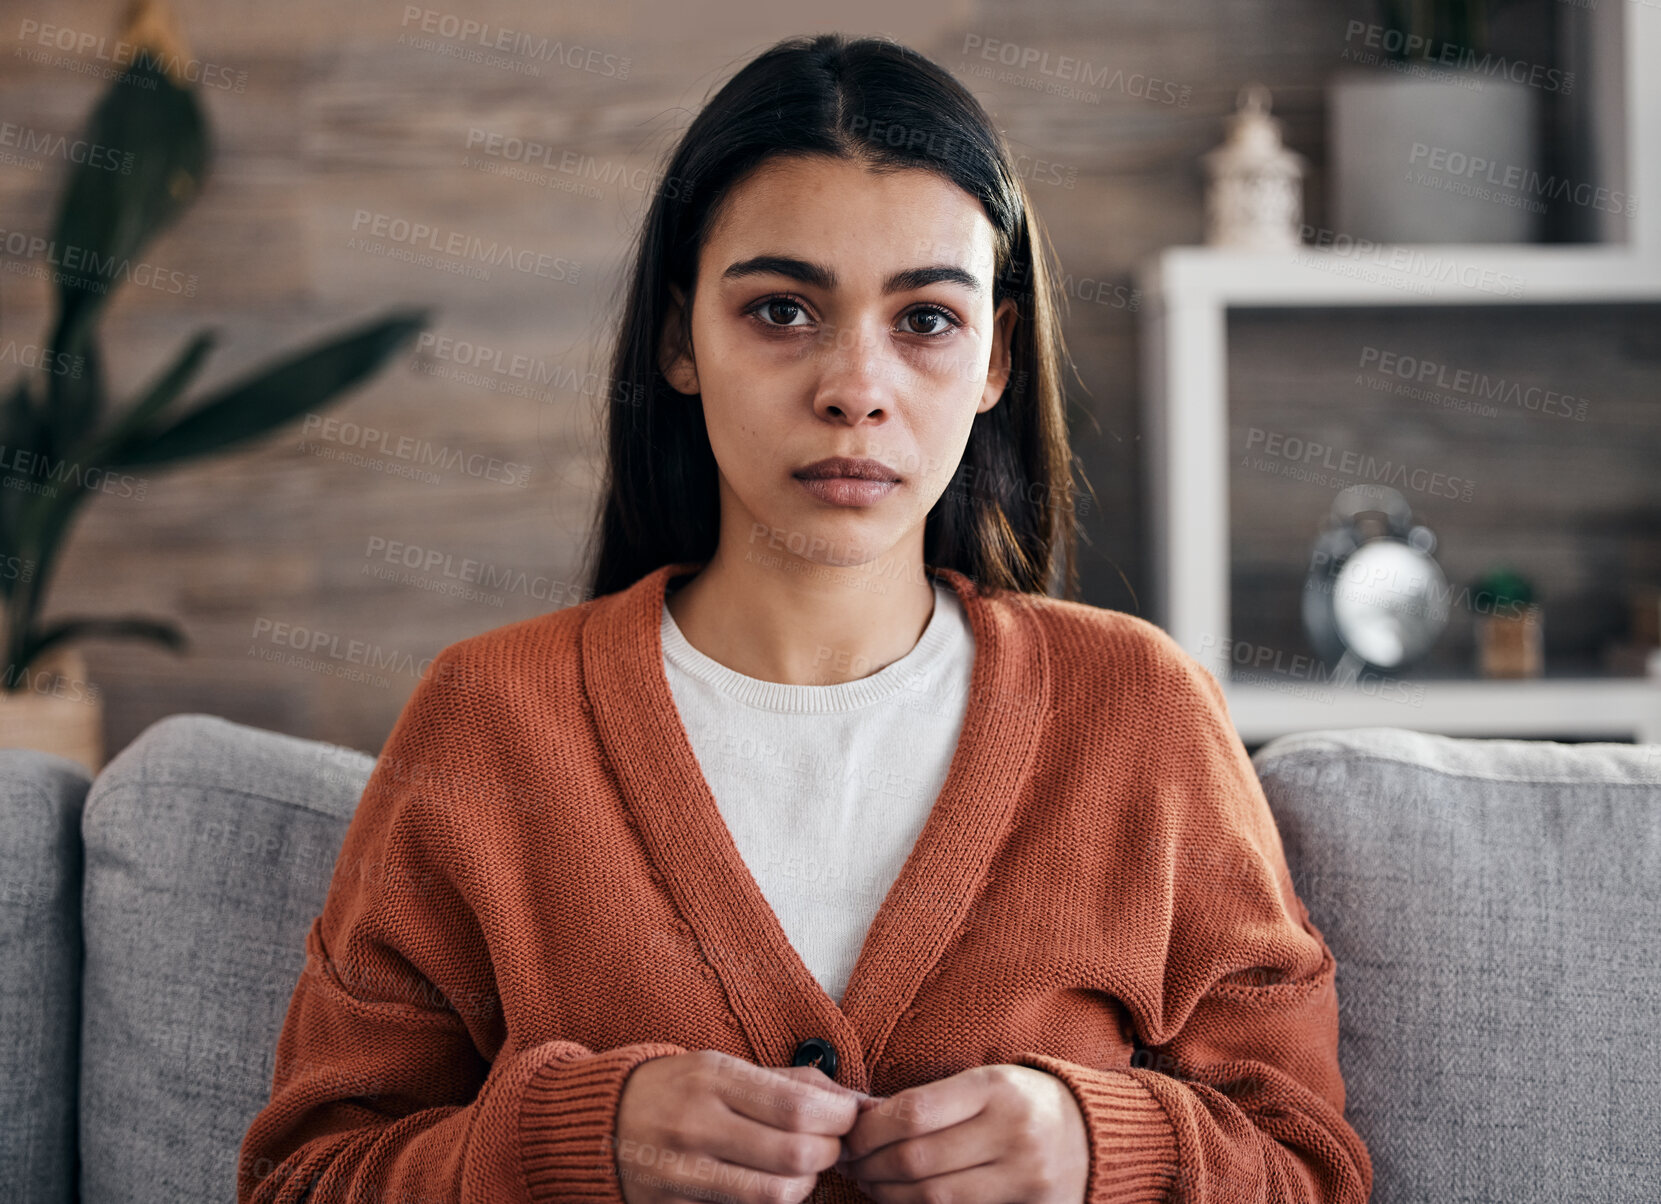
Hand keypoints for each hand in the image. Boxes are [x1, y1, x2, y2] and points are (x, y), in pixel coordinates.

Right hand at [615, 1049, 867, 1203]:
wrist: (599, 1122)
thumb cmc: (675, 1089)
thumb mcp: (724, 1067)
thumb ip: (790, 1082)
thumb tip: (858, 1102)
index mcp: (712, 1077)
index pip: (798, 1107)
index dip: (839, 1119)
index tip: (846, 1118)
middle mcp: (695, 1124)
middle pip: (794, 1155)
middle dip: (828, 1154)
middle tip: (827, 1146)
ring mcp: (682, 1172)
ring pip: (774, 1196)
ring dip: (803, 1186)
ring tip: (798, 1169)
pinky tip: (765, 1186)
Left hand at [835, 1064, 1088, 1203]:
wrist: (1095, 1134)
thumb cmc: (1025, 1101)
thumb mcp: (986, 1081)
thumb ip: (931, 1099)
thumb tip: (864, 1120)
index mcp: (995, 1087)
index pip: (913, 1113)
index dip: (869, 1130)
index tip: (849, 1135)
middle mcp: (1012, 1131)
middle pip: (917, 1160)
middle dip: (871, 1166)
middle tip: (851, 1163)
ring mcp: (1024, 1176)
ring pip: (933, 1197)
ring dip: (888, 1194)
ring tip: (870, 1182)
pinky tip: (904, 1199)